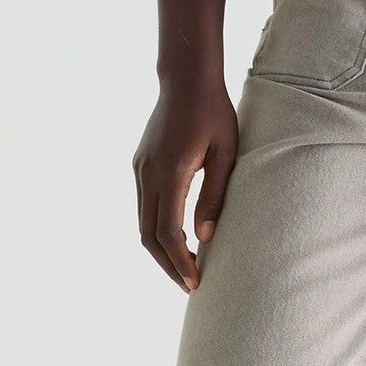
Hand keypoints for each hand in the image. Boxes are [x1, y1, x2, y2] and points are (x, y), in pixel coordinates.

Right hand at [133, 76, 239, 292]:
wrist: (186, 80)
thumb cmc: (214, 114)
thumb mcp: (225, 154)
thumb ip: (214, 195)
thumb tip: (205, 237)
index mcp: (170, 173)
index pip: (168, 232)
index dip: (180, 262)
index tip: (195, 282)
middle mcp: (148, 175)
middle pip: (148, 236)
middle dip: (167, 265)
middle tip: (189, 285)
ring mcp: (140, 170)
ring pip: (143, 223)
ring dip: (161, 249)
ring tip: (186, 266)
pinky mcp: (141, 165)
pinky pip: (145, 207)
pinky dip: (157, 229)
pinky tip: (177, 237)